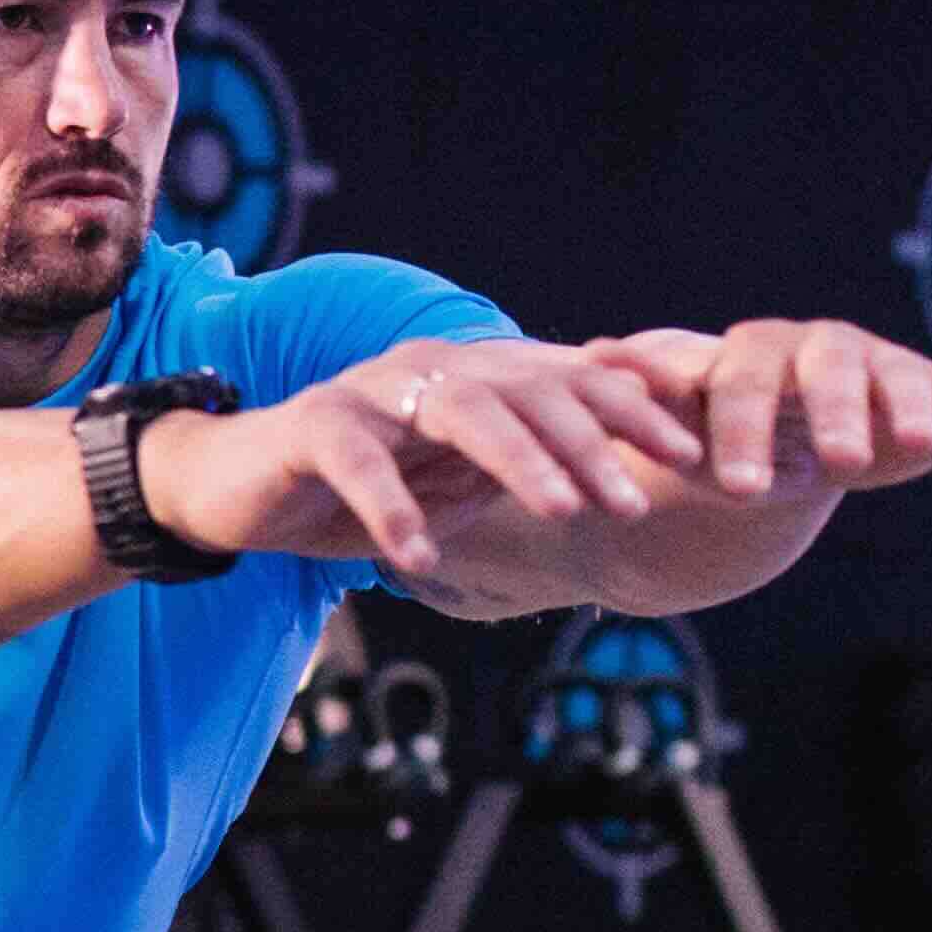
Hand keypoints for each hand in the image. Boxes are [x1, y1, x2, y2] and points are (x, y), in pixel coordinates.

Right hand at [149, 337, 711, 585]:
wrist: (238, 486)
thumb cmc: (355, 489)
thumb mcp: (452, 483)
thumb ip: (517, 471)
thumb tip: (616, 482)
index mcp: (474, 379)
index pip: (570, 381)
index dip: (634, 411)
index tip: (694, 455)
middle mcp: (432, 371)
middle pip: (529, 390)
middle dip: (591, 441)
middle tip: (634, 498)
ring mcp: (372, 392)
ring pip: (462, 412)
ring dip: (520, 462)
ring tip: (562, 512)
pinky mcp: (314, 425)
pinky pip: (360, 461)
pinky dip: (394, 509)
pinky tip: (420, 560)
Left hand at [585, 318, 931, 500]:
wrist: (789, 434)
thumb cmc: (726, 429)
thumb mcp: (686, 420)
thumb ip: (650, 389)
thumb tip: (588, 352)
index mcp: (749, 356)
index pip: (740, 378)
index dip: (741, 427)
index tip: (735, 488)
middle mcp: (818, 351)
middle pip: (824, 372)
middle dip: (832, 415)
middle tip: (835, 462)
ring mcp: (880, 370)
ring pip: (897, 382)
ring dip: (905, 411)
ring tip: (914, 448)